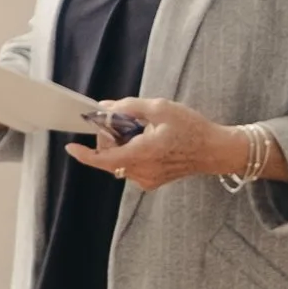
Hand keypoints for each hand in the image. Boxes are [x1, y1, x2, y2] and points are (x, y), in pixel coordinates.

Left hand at [66, 98, 247, 189]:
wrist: (216, 150)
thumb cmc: (192, 128)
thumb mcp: (160, 108)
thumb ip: (128, 107)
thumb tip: (104, 108)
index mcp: (143, 154)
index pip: (104, 159)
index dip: (84, 154)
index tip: (71, 147)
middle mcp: (143, 171)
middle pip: (110, 157)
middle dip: (109, 138)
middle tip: (124, 121)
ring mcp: (148, 179)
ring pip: (120, 162)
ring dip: (121, 145)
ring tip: (142, 131)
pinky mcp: (152, 181)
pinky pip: (131, 166)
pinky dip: (131, 152)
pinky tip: (147, 141)